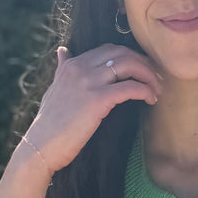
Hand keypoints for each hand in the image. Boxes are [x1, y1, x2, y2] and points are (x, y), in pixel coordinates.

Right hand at [18, 44, 162, 178]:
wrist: (41, 147)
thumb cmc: (50, 125)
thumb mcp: (54, 89)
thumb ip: (62, 69)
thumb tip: (62, 51)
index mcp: (72, 64)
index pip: (109, 50)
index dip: (130, 57)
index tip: (143, 71)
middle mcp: (80, 68)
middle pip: (122, 53)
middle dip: (143, 63)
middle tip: (156, 78)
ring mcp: (88, 82)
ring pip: (129, 65)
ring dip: (148, 76)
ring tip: (157, 90)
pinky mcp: (97, 100)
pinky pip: (130, 87)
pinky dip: (145, 90)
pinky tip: (150, 99)